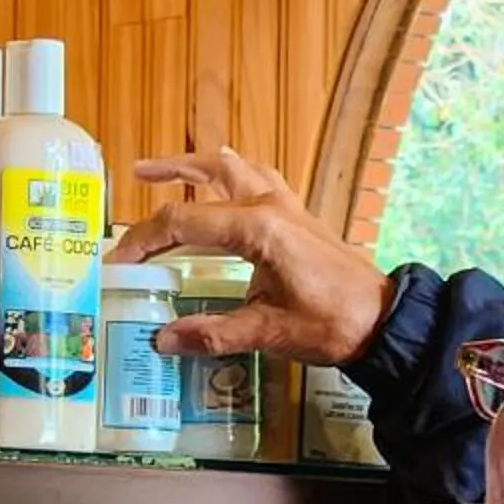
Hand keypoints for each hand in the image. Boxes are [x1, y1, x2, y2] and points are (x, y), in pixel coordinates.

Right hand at [111, 149, 390, 368]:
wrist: (384, 320)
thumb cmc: (334, 323)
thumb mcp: (269, 333)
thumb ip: (213, 333)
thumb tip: (164, 339)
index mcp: (258, 228)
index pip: (183, 221)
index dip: (143, 240)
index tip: (119, 262)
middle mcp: (270, 205)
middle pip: (208, 172)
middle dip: (169, 172)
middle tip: (136, 174)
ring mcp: (287, 207)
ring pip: (235, 167)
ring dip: (201, 164)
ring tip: (172, 169)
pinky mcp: (298, 218)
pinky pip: (259, 179)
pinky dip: (233, 175)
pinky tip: (225, 184)